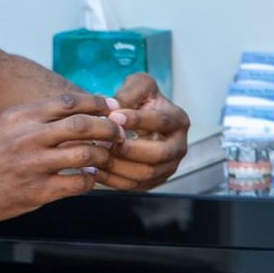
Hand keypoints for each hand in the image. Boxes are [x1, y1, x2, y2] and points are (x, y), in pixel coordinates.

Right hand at [0, 93, 123, 223]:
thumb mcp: (0, 127)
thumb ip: (31, 121)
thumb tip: (64, 116)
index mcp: (20, 116)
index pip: (69, 102)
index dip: (95, 103)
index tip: (109, 107)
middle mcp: (29, 136)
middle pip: (84, 124)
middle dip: (108, 127)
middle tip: (119, 132)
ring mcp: (34, 165)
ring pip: (86, 153)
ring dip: (103, 155)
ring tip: (107, 157)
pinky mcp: (36, 192)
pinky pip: (77, 183)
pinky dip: (89, 180)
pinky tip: (88, 179)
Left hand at [94, 73, 190, 191]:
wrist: (140, 121)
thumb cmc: (140, 100)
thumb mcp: (138, 87)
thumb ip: (129, 93)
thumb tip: (114, 108)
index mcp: (178, 120)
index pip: (161, 121)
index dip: (138, 120)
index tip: (113, 116)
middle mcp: (179, 146)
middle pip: (158, 154)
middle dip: (129, 149)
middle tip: (104, 141)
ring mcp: (168, 167)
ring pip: (146, 174)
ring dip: (119, 166)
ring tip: (95, 155)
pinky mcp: (153, 181)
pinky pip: (133, 186)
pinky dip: (113, 180)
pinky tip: (94, 169)